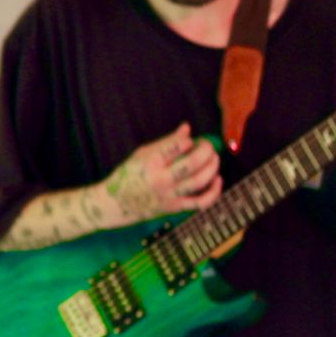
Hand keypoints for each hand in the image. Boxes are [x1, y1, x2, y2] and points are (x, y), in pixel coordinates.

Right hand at [105, 122, 221, 223]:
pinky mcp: (175, 208)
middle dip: (206, 150)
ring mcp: (169, 195)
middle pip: (192, 163)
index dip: (188, 140)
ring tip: (214, 158)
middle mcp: (160, 179)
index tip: (189, 140)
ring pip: (200, 181)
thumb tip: (187, 128)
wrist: (118, 203)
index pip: (176, 146)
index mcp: (150, 162)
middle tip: (207, 145)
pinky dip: (214, 191)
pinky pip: (201, 202)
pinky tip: (217, 179)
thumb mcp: (142, 154)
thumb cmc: (131, 174)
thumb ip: (166, 143)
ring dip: (212, 167)